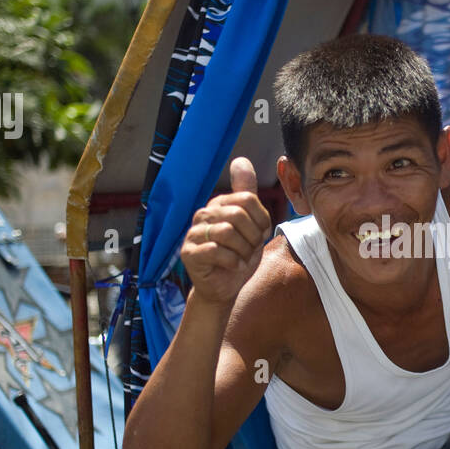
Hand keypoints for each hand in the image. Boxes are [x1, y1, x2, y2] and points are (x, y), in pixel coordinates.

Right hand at [180, 157, 271, 306]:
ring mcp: (193, 234)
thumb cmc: (238, 256)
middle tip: (249, 250)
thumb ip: (246, 193)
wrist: (224, 288)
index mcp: (218, 205)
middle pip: (238, 215)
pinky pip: (217, 252)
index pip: (247, 200)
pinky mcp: (188, 254)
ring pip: (227, 232)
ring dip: (242, 251)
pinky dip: (233, 262)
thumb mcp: (251, 224)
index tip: (259, 236)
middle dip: (252, 237)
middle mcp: (202, 215)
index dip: (261, 221)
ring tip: (241, 259)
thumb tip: (240, 160)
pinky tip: (233, 267)